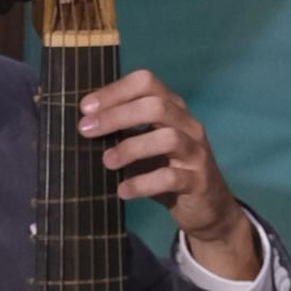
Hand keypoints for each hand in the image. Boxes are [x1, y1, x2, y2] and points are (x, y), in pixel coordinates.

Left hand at [78, 69, 259, 280]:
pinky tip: (123, 190)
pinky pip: (171, 177)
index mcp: (173, 109)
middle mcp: (188, 124)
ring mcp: (196, 152)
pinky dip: (143, 183)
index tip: (85, 107)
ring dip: (130, 148)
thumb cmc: (168, 171)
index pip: (147, 83)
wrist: (207, 208)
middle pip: (156, 106)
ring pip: (168, 138)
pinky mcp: (198, 181)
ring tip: (106, 162)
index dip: (115, 90)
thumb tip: (82, 125)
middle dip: (117, 115)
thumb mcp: (146, 146)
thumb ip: (123, 133)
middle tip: (86, 130)